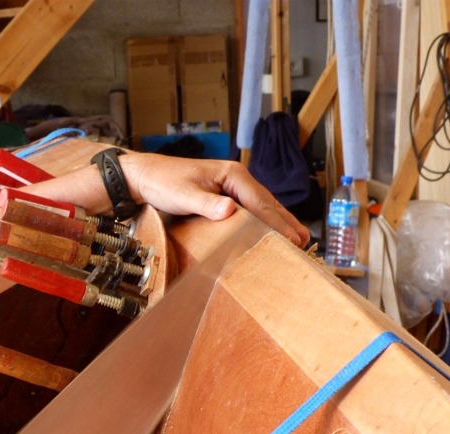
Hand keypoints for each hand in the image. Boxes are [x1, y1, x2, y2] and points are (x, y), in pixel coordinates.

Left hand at [121, 152, 310, 247]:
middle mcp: (236, 177)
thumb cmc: (164, 182)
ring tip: (296, 239)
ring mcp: (232, 186)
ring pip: (262, 206)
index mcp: (232, 174)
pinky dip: (264, 220)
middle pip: (267, 202)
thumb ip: (206, 204)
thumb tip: (230, 211)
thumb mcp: (184, 195)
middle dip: (285, 222)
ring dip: (278, 222)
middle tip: (303, 242)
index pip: (261, 201)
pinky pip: (251, 209)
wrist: (147, 176)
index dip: (276, 222)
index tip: (290, 238)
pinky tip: (271, 231)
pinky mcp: (225, 194)